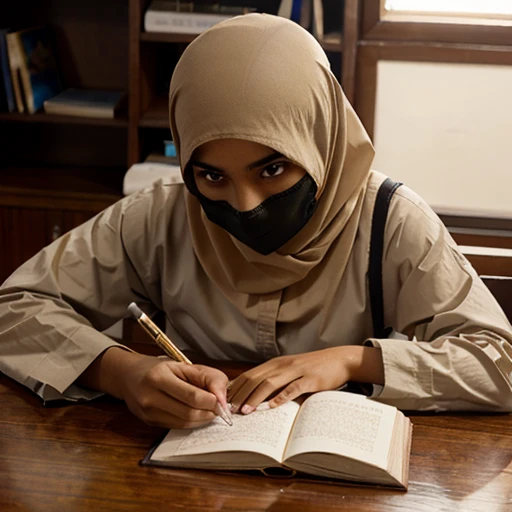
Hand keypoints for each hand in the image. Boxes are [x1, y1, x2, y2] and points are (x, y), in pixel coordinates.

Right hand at [80, 348, 229, 428]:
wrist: (129, 376)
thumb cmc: (159, 368)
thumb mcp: (184, 364)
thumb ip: (208, 377)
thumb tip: (223, 398)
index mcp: (159, 377)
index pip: (193, 396)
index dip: (212, 401)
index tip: (222, 401)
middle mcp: (150, 396)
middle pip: (189, 413)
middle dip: (209, 412)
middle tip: (218, 407)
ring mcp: (148, 412)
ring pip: (184, 423)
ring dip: (202, 419)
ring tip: (208, 409)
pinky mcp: (149, 422)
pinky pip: (177, 426)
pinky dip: (192, 422)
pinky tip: (196, 413)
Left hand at [227, 346, 383, 413]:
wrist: (339, 359)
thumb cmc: (313, 367)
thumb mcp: (291, 370)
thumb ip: (275, 379)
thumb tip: (255, 395)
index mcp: (276, 363)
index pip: (250, 374)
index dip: (236, 388)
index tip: (224, 401)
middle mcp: (283, 365)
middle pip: (255, 378)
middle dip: (240, 394)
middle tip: (228, 409)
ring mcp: (297, 371)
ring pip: (270, 383)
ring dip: (255, 397)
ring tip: (244, 411)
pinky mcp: (310, 378)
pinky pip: (293, 388)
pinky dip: (281, 397)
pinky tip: (272, 407)